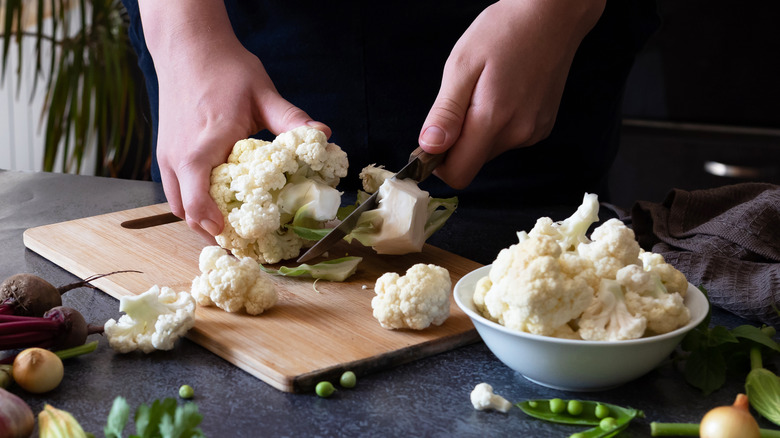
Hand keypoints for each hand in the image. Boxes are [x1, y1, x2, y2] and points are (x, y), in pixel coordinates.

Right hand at [140, 0, 329, 240]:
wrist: (189, 45)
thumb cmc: (224, 69)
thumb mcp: (263, 94)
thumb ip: (292, 120)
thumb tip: (324, 135)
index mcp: (202, 149)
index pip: (199, 204)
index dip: (217, 228)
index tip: (240, 238)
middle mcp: (177, 157)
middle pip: (186, 213)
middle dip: (211, 230)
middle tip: (243, 239)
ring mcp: (166, 154)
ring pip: (176, 204)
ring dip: (200, 217)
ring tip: (230, 224)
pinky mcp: (164, 150)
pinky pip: (174, 188)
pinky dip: (191, 201)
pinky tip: (216, 199)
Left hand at [418, 0, 604, 188]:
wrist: (553, 15)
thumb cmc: (504, 31)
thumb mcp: (463, 65)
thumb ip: (446, 112)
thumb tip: (430, 147)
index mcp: (493, 120)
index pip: (459, 174)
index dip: (438, 163)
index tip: (432, 140)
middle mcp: (518, 134)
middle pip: (473, 162)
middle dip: (458, 141)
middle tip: (461, 100)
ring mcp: (534, 132)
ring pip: (489, 150)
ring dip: (478, 130)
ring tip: (486, 90)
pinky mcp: (543, 126)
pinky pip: (508, 138)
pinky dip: (498, 124)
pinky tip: (503, 93)